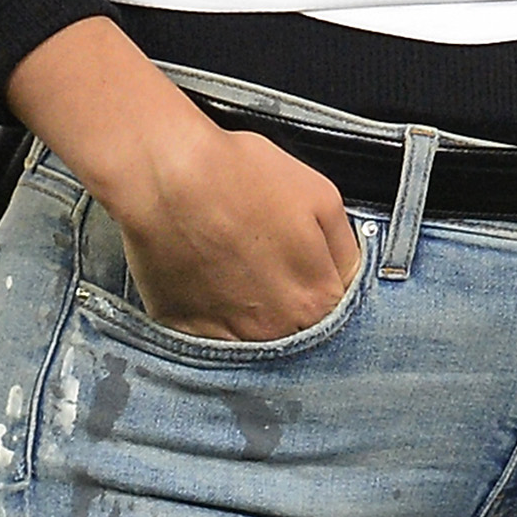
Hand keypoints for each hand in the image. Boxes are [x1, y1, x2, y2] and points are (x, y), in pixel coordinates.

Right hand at [6, 17, 362, 341]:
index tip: (306, 270)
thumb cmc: (244, 176)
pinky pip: (209, 339)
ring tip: (236, 276)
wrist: (168, 175)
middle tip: (269, 270)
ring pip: (253, 341)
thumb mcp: (322, 197)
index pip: (337, 313)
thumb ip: (344, 249)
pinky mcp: (183, 333)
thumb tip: (348, 276)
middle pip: (295, 332)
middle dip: (290, 307)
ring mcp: (227, 337)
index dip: (322, 289)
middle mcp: (275, 330)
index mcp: (316, 299)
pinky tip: (206, 285)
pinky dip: (212, 319)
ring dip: (252, 317)